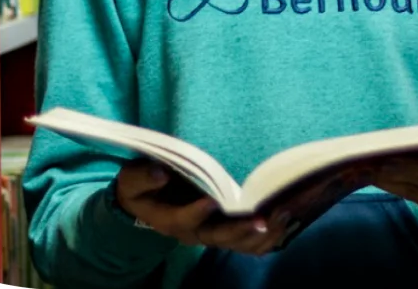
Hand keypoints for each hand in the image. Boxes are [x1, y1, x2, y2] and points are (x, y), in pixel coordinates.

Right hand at [115, 160, 289, 254]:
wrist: (148, 203)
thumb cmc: (142, 187)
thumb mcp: (132, 180)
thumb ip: (142, 177)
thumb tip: (159, 173)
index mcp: (169, 220)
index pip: (183, 220)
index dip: (196, 213)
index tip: (211, 201)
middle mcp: (193, 232)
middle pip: (218, 237)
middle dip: (240, 230)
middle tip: (262, 220)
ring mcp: (211, 234)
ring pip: (237, 243)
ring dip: (260, 235)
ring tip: (281, 218)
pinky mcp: (224, 232)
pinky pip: (247, 243)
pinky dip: (266, 238)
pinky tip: (285, 225)